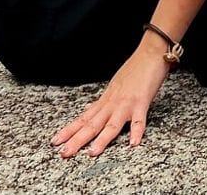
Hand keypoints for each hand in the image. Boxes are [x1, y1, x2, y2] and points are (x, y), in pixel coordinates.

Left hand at [51, 38, 170, 156]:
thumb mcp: (114, 85)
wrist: (150, 52)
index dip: (69, 131)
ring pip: (111, 124)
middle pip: (92, 124)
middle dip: (77, 140)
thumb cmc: (135, 68)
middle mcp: (112, 103)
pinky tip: (133, 143)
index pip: (83, 118)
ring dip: (102, 139)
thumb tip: (89, 109)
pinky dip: (136, 131)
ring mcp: (126, 103)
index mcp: (105, 100)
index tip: (55, 141)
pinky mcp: (142, 101)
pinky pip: (139, 119)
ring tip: (92, 153)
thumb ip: (102, 101)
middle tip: (64, 153)